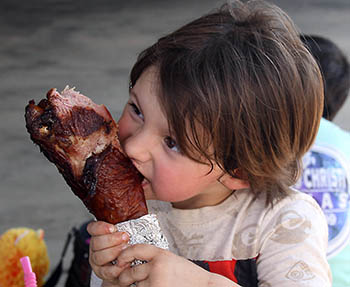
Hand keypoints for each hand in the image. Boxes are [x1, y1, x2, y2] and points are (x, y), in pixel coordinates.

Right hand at [87, 221, 129, 281]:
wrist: (127, 265)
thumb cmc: (127, 245)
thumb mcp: (126, 231)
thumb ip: (128, 223)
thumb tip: (142, 211)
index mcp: (98, 235)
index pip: (92, 228)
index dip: (100, 227)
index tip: (112, 228)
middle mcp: (95, 248)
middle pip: (96, 242)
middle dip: (111, 239)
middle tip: (125, 237)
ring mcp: (97, 261)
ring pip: (99, 256)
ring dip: (113, 252)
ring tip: (126, 249)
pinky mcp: (103, 273)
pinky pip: (106, 271)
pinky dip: (116, 268)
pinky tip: (125, 263)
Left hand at [114, 244, 237, 286]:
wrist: (204, 286)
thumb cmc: (189, 275)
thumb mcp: (172, 260)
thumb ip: (155, 259)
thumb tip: (132, 262)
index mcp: (161, 254)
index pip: (136, 249)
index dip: (124, 255)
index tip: (120, 260)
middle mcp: (157, 266)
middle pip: (131, 271)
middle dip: (126, 277)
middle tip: (125, 280)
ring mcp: (156, 282)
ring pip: (137, 286)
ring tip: (155, 284)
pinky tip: (157, 286)